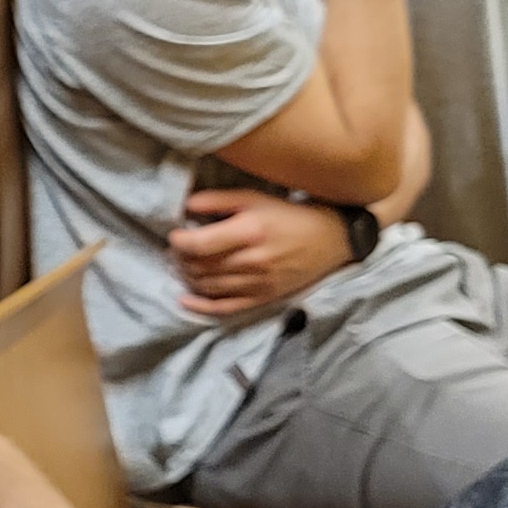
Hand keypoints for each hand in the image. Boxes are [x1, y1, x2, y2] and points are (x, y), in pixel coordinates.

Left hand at [170, 189, 354, 317]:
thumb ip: (219, 200)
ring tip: (184, 266)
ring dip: (188, 278)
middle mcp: (252, 261)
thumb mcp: (255, 198)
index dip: (179, 242)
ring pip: (208, 287)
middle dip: (180, 259)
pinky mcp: (263, 299)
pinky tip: (185, 300)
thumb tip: (186, 205)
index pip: (199, 245)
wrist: (331, 240)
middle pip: (200, 267)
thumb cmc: (289, 215)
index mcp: (249, 232)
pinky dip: (200, 307)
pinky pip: (225, 308)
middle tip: (177, 250)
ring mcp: (258, 283)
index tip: (175, 235)